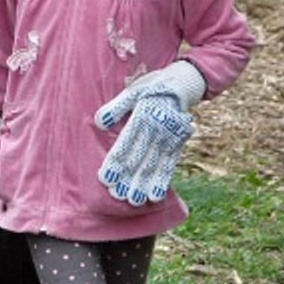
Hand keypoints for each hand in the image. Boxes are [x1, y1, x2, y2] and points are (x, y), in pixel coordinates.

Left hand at [94, 61, 205, 205]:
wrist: (184, 83)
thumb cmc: (152, 87)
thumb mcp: (134, 90)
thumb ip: (116, 107)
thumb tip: (99, 122)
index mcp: (144, 114)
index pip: (127, 142)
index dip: (116, 161)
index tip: (106, 178)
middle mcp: (157, 128)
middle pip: (140, 157)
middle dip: (128, 178)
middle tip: (117, 195)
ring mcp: (169, 138)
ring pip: (154, 164)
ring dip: (143, 184)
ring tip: (133, 201)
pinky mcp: (178, 144)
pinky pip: (170, 165)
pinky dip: (162, 181)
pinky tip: (154, 197)